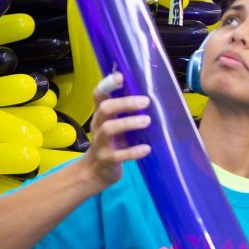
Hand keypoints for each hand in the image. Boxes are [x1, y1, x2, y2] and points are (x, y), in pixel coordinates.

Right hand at [77, 73, 150, 189]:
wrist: (96, 171)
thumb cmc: (111, 142)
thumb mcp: (114, 124)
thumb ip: (125, 112)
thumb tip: (151, 94)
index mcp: (101, 114)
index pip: (99, 94)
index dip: (108, 84)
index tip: (120, 77)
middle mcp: (98, 125)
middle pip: (105, 108)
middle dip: (125, 103)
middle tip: (145, 101)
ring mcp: (100, 143)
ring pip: (109, 129)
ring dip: (129, 123)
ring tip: (147, 121)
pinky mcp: (106, 159)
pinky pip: (118, 155)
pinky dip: (133, 151)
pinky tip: (146, 149)